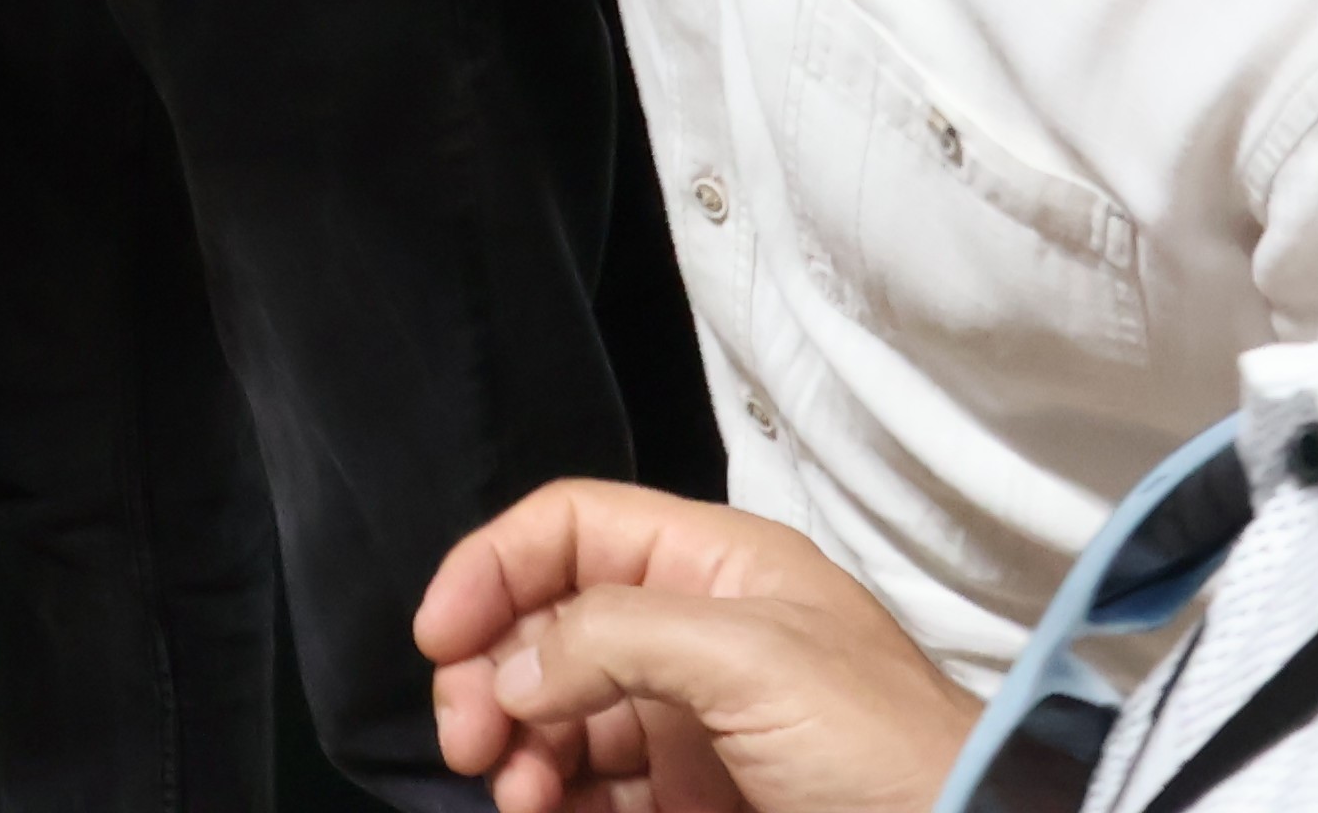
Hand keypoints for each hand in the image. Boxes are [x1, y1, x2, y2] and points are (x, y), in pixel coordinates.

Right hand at [417, 484, 981, 812]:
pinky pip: (592, 788)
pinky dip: (552, 797)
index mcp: (715, 566)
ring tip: (518, 794)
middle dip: (494, 672)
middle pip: (550, 625)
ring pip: (559, 713)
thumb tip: (514, 672)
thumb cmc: (877, 743)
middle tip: (470, 741)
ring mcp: (690, 722)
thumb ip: (618, 638)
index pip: (573, 531)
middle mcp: (692, 632)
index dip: (495, 569)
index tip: (440, 639)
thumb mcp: (751, 659)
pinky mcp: (692, 800)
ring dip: (517, 747)